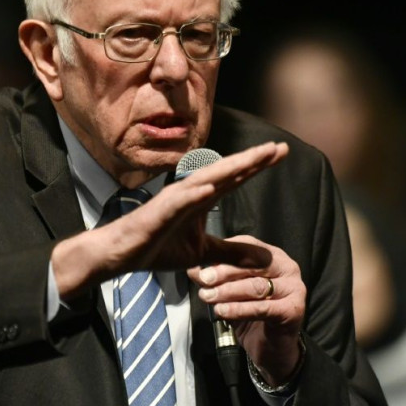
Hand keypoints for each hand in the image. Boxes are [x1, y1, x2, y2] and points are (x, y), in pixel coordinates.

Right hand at [51, 141, 288, 297]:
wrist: (123, 254)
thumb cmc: (158, 247)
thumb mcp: (204, 254)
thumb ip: (231, 252)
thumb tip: (265, 258)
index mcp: (201, 199)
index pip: (234, 179)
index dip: (257, 166)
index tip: (281, 152)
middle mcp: (191, 192)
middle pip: (226, 172)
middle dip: (253, 160)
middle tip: (279, 147)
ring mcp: (174, 200)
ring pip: (206, 179)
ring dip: (231, 168)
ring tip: (254, 158)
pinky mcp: (159, 212)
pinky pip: (179, 201)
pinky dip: (195, 192)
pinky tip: (211, 186)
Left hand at [188, 235, 305, 385]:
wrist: (272, 349)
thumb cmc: (251, 314)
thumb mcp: (230, 293)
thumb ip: (214, 278)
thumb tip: (192, 268)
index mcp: (273, 256)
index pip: (247, 246)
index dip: (223, 254)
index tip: (202, 263)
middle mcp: (287, 268)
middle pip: (252, 264)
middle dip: (224, 272)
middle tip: (203, 280)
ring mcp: (294, 288)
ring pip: (256, 286)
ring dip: (228, 291)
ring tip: (208, 297)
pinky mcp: (293, 310)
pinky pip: (261, 308)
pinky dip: (239, 309)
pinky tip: (221, 311)